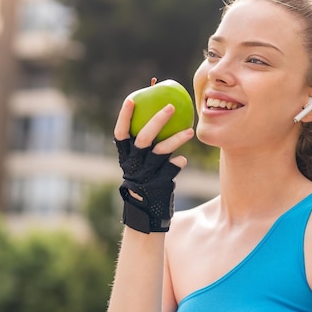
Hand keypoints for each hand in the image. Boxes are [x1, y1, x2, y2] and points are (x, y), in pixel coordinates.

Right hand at [113, 99, 193, 232]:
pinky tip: (182, 160)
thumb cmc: (146, 180)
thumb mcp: (141, 163)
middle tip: (171, 106)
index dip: (124, 116)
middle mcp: (133, 164)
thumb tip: (162, 113)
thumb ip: (148, 144)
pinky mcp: (159, 184)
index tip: (131, 98)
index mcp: (125, 157)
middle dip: (157, 120)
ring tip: (190, 131)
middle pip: (143, 138)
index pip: (121, 132)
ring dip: (176, 139)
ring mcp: (146, 174)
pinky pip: (172, 168)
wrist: (146, 213)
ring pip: (161, 152)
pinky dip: (178, 163)